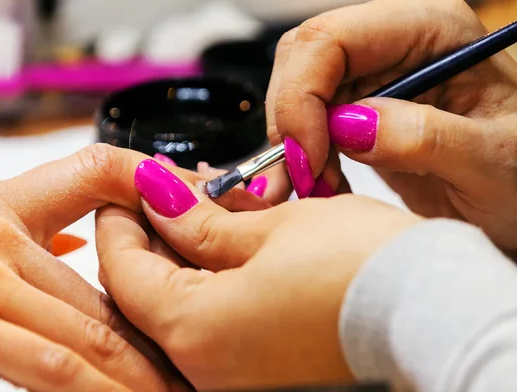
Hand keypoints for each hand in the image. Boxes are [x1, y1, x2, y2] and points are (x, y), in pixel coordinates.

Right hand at [0, 144, 267, 390]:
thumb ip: (24, 239)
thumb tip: (78, 248)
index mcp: (0, 205)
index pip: (97, 169)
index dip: (156, 178)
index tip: (203, 209)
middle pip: (111, 288)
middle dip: (163, 331)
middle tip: (207, 357)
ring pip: (93, 332)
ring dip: (145, 372)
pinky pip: (51, 367)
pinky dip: (97, 390)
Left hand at [96, 160, 420, 389]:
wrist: (438, 316)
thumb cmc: (368, 271)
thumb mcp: (273, 227)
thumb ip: (201, 220)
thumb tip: (157, 197)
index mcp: (197, 332)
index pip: (123, 272)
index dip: (119, 220)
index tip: (126, 186)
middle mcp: (209, 372)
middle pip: (147, 294)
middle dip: (153, 236)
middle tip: (168, 192)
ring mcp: (237, 379)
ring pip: (182, 310)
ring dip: (185, 257)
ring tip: (205, 210)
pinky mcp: (264, 376)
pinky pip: (217, 328)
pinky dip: (214, 286)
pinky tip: (232, 248)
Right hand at [264, 0, 516, 251]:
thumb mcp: (492, 160)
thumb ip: (425, 137)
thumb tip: (349, 125)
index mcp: (431, 27)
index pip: (332, 38)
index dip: (302, 96)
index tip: (308, 157)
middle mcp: (394, 43)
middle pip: (302, 60)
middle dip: (291, 121)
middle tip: (305, 178)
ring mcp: (374, 74)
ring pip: (296, 91)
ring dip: (293, 145)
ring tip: (318, 189)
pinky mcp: (360, 108)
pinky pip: (308, 122)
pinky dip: (304, 158)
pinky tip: (325, 185)